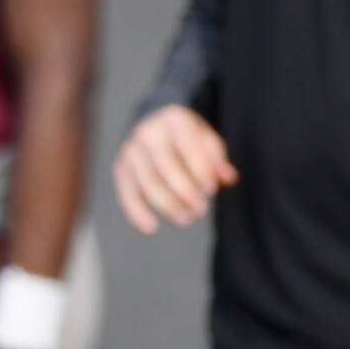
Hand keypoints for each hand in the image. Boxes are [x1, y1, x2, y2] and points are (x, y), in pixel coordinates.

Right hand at [112, 104, 236, 233]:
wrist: (154, 125)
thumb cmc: (187, 137)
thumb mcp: (206, 138)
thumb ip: (217, 157)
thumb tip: (227, 177)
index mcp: (174, 120)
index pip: (187, 146)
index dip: (199, 169)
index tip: (211, 190)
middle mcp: (148, 132)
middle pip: (164, 167)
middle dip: (184, 192)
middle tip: (200, 210)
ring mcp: (131, 150)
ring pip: (146, 182)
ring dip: (167, 205)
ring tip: (186, 219)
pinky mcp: (122, 168)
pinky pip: (127, 192)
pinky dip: (136, 212)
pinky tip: (150, 228)